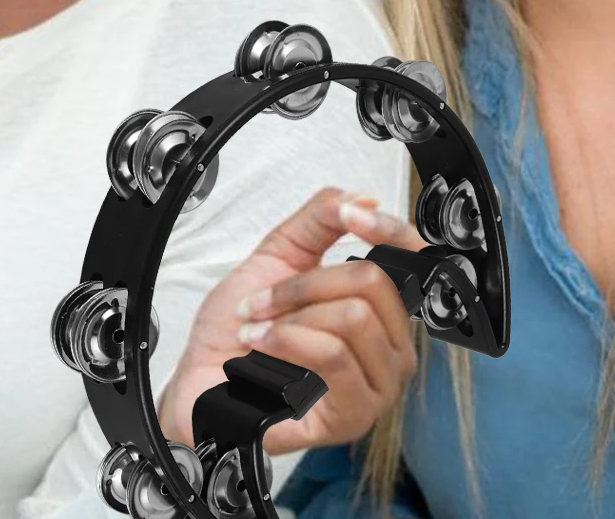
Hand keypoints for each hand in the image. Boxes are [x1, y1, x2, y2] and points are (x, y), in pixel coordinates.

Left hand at [158, 189, 424, 452]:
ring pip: (354, 317)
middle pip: (372, 281)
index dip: (389, 230)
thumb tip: (363, 199)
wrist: (204, 381)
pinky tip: (265, 352)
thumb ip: (319, 220)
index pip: (410, 260)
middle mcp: (388, 346)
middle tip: (267, 300)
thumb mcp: (277, 256)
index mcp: (377, 307)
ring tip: (261, 331)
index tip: (352, 216)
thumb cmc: (240, 328)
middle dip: (305, 283)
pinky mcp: (355, 414)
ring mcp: (377, 384)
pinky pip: (334, 355)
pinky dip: (288, 342)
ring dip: (290, 316)